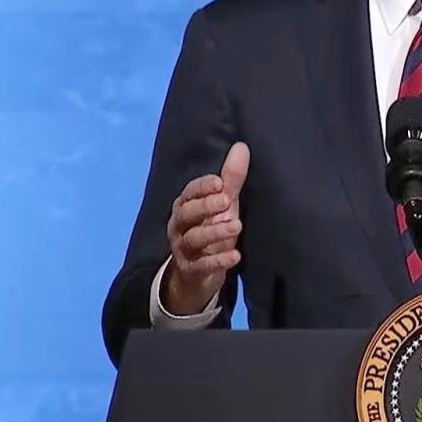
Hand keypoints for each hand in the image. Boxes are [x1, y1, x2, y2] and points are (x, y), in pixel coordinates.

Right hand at [162, 142, 248, 314]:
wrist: (198, 274)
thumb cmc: (212, 229)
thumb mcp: (223, 205)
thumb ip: (231, 179)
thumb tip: (242, 147)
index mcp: (185, 206)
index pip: (189, 193)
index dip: (203, 187)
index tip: (220, 182)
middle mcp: (180, 226)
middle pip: (187, 214)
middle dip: (205, 206)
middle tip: (226, 201)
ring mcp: (184, 249)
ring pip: (194, 238)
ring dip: (215, 232)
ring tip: (237, 226)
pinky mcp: (192, 270)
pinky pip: (202, 265)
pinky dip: (218, 260)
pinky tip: (235, 256)